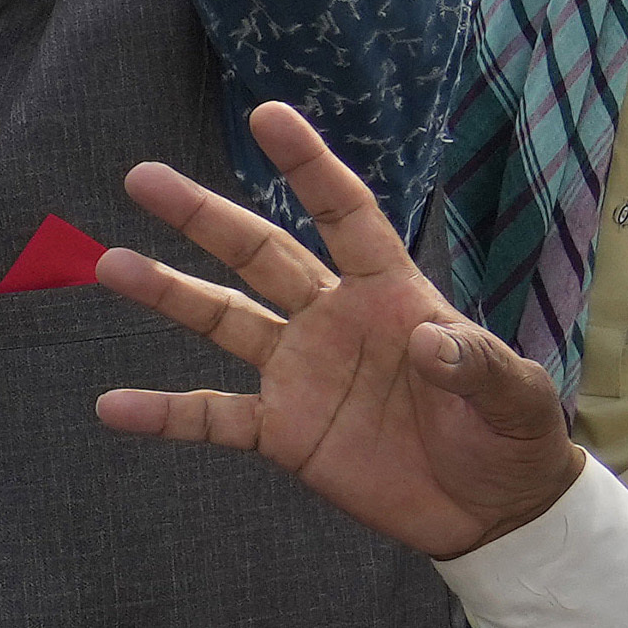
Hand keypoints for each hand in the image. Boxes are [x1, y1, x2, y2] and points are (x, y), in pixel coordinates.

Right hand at [86, 100, 581, 558]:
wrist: (489, 511)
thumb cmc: (511, 439)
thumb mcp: (515, 400)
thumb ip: (478, 366)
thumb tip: (430, 342)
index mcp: (391, 295)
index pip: (346, 215)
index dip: (309, 167)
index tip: (267, 117)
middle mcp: (334, 321)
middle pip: (260, 254)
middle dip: (203, 216)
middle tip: (144, 179)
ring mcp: (301, 374)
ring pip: (223, 320)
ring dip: (169, 294)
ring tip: (111, 265)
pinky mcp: (283, 432)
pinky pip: (213, 418)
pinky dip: (163, 414)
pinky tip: (113, 407)